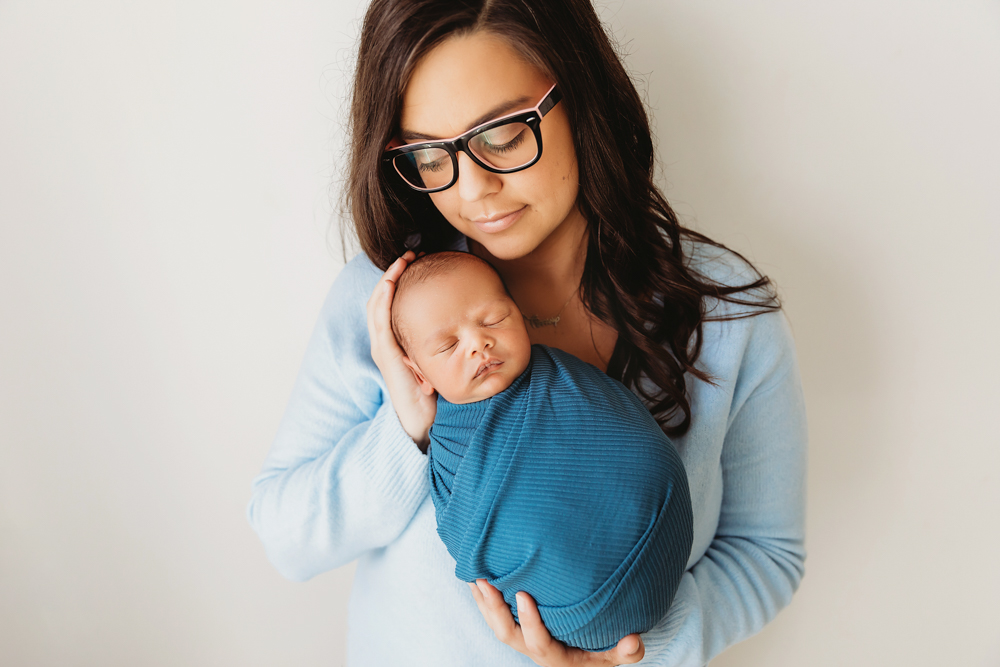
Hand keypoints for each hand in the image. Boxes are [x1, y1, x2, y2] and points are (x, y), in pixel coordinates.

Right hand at [366, 251, 436, 449]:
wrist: (423, 422)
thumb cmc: (435, 395)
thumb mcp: (440, 362)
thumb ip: (446, 344)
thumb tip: (468, 326)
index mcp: (399, 342)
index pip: (396, 304)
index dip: (403, 282)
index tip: (418, 262)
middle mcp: (387, 342)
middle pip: (384, 299)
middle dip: (394, 274)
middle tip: (409, 254)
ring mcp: (384, 348)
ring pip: (378, 305)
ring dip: (388, 280)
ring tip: (401, 262)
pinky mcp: (386, 354)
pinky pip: (380, 320)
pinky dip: (383, 298)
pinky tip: (391, 282)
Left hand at [468, 579, 644, 665]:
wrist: (584, 657)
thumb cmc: (600, 652)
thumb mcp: (615, 655)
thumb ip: (625, 652)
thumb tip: (634, 641)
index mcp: (554, 657)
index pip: (538, 642)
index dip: (529, 621)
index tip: (523, 595)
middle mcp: (533, 648)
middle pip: (507, 633)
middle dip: (494, 608)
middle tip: (486, 581)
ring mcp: (521, 638)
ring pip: (495, 623)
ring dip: (483, 601)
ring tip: (475, 574)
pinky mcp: (515, 628)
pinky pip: (494, 614)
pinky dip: (483, 598)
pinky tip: (476, 577)